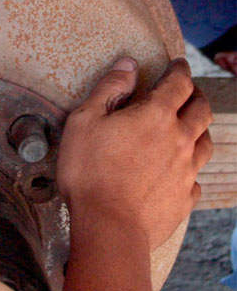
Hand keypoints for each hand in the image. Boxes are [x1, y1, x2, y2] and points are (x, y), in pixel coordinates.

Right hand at [56, 57, 212, 250]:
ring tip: (189, 126)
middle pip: (201, 110)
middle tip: (186, 91)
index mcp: (155, 115)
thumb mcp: (85, 120)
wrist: (109, 226)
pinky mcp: (185, 198)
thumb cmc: (90, 170)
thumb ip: (109, 88)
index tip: (177, 64)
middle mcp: (179, 139)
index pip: (178, 83)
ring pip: (206, 142)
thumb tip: (128, 64)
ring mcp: (186, 171)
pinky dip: (190, 167)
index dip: (179, 70)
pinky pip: (196, 177)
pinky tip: (179, 170)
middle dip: (195, 95)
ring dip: (199, 128)